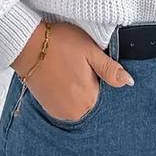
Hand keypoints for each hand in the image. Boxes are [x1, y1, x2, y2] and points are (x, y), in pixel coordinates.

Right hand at [10, 21, 134, 120]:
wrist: (26, 45)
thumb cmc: (59, 44)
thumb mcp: (90, 51)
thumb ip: (110, 70)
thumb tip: (129, 82)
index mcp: (89, 98)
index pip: (106, 93)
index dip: (100, 78)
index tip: (89, 66)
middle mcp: (76, 111)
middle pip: (92, 100)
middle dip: (88, 85)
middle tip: (76, 66)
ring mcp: (60, 112)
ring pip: (79, 103)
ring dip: (76, 90)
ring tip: (67, 71)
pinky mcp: (49, 108)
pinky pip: (66, 104)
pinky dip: (65, 94)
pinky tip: (60, 78)